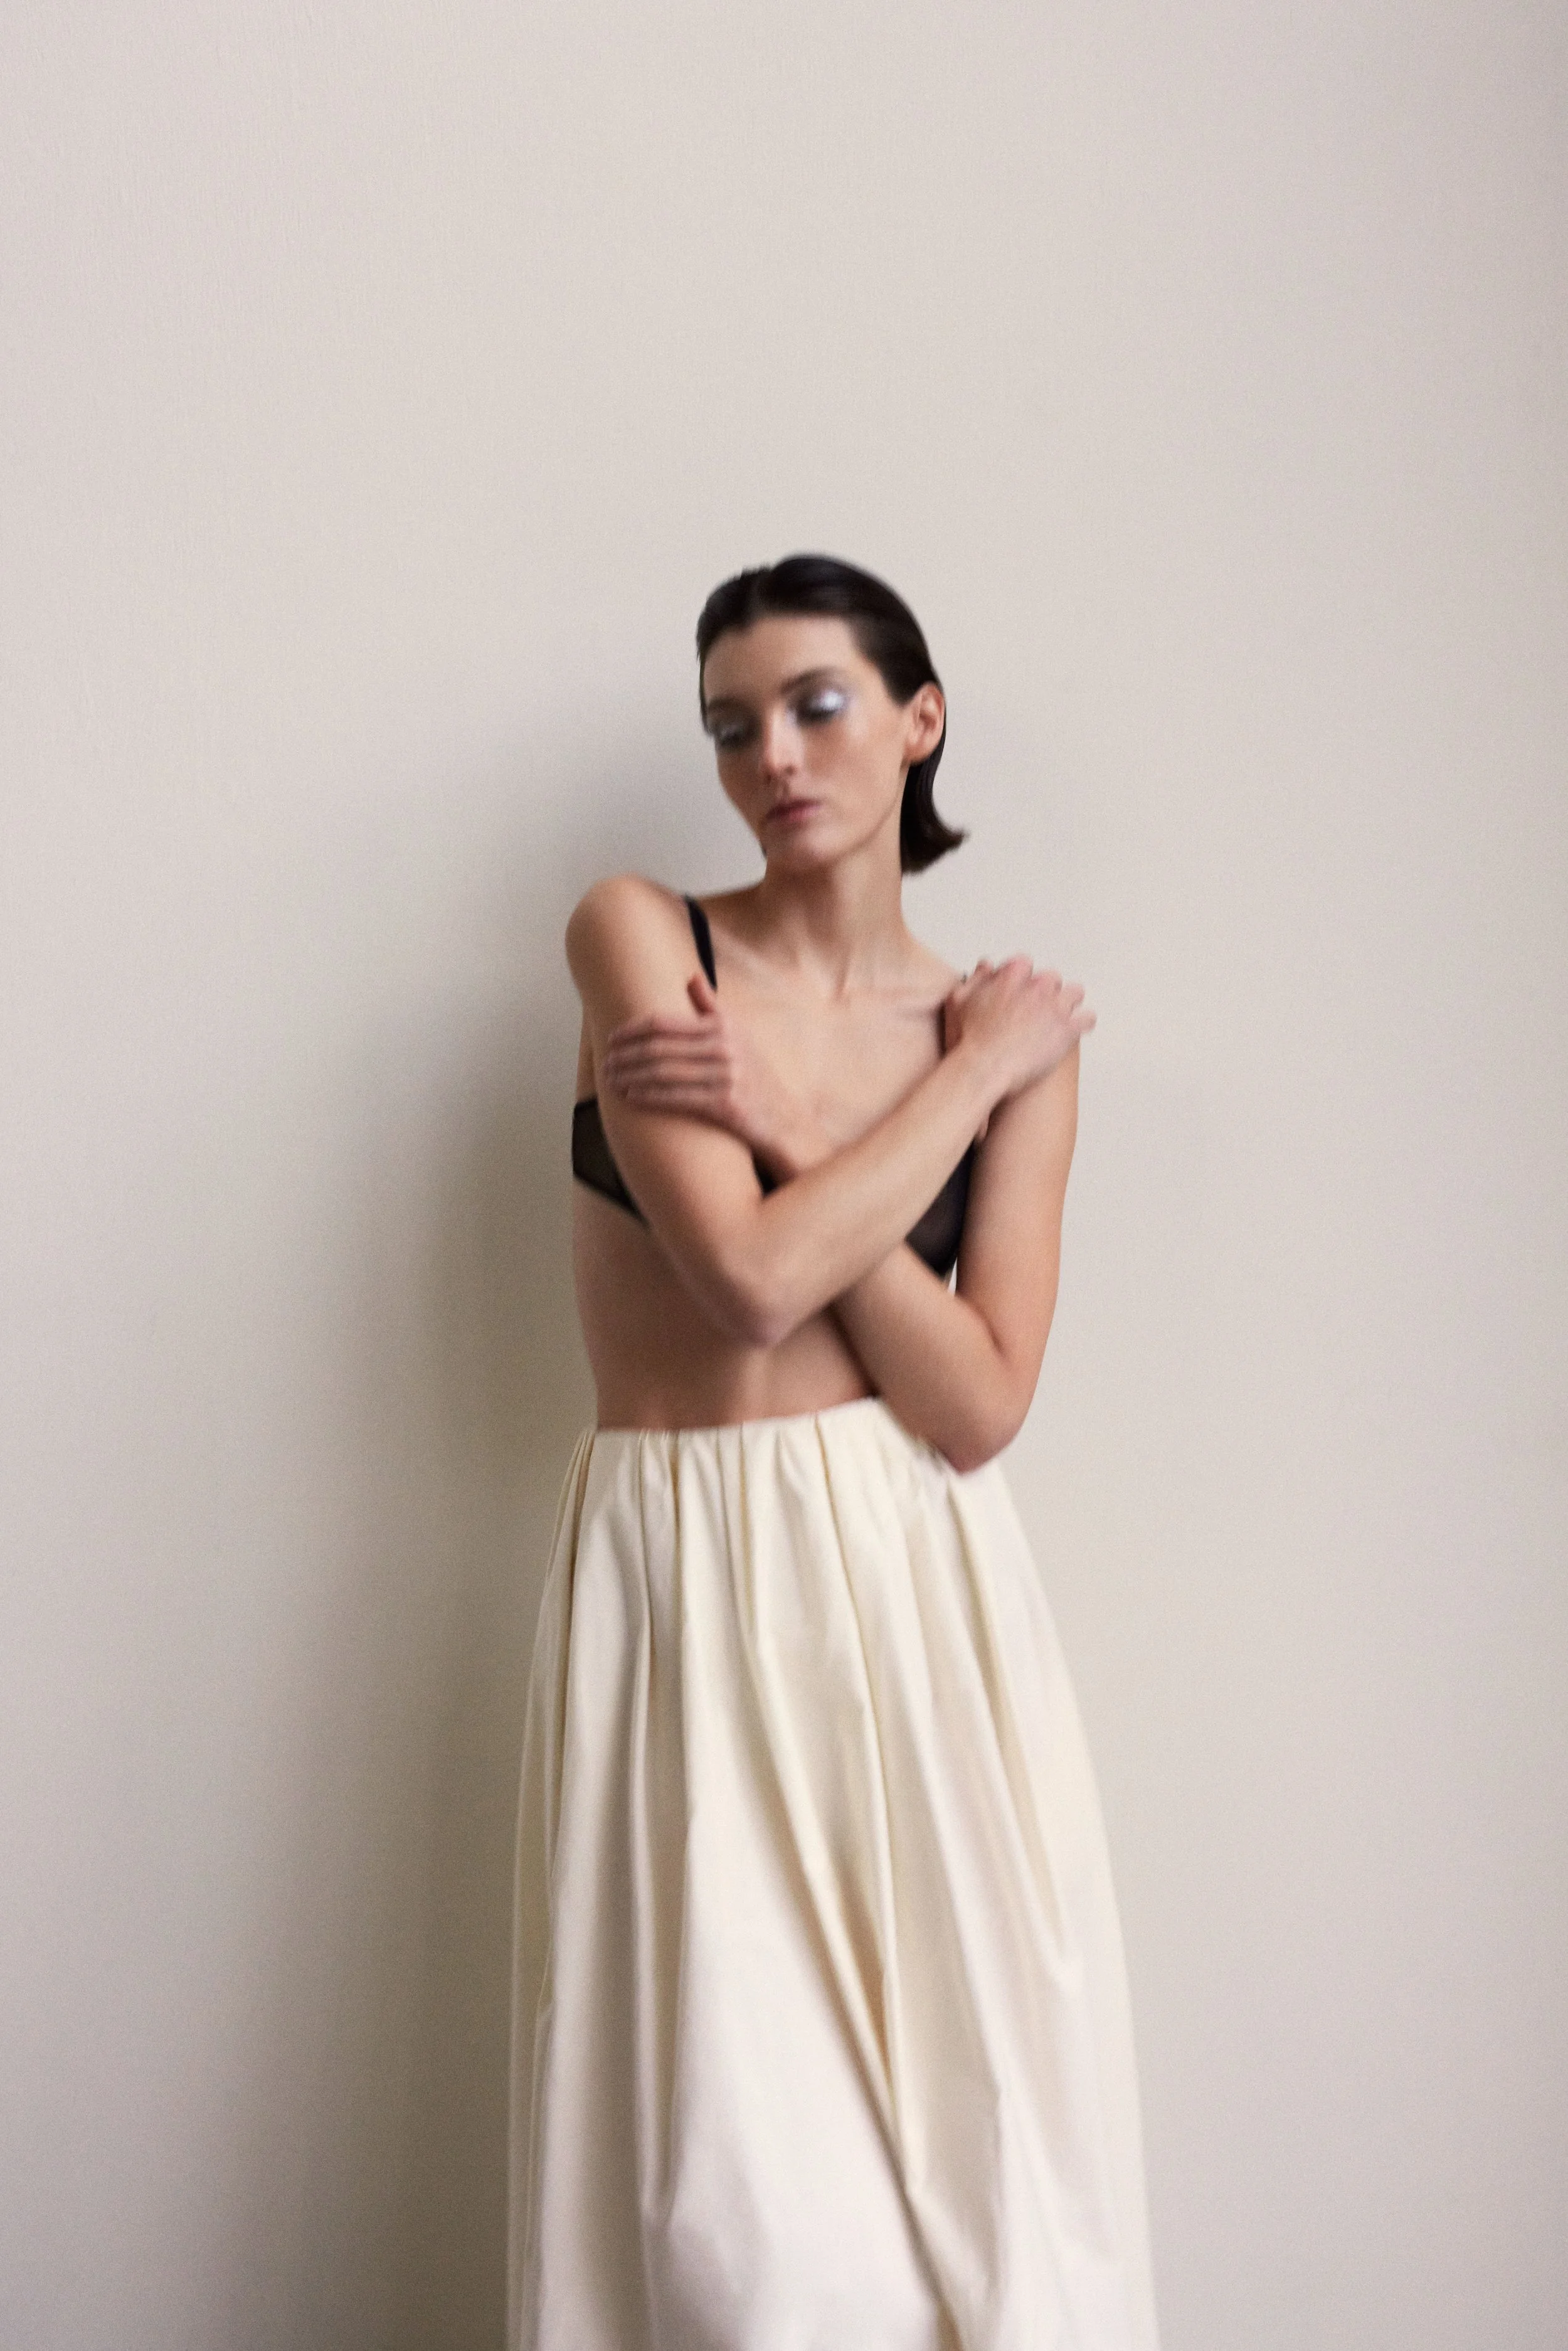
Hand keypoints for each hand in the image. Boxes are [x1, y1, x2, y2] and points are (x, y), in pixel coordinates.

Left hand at [600, 974, 823, 1174]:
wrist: (784, 1120)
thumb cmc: (755, 1075)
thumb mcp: (739, 1035)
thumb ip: (712, 1007)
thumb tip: (691, 976)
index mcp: (723, 1025)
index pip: (664, 1022)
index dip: (632, 1030)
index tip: (611, 1038)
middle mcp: (725, 1046)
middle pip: (658, 1047)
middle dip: (626, 1056)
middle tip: (606, 1064)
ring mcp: (726, 1075)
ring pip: (663, 1073)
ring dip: (631, 1077)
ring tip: (611, 1081)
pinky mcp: (725, 1104)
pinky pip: (676, 1098)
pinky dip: (649, 1097)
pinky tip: (631, 1098)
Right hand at [943, 956, 1094, 1101]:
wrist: (983, 1069)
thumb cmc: (968, 1040)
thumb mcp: (959, 1001)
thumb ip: (975, 978)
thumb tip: (986, 965)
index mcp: (1012, 976)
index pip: (1025, 964)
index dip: (1022, 979)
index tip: (1020, 991)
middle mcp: (1037, 987)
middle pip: (1051, 978)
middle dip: (1046, 991)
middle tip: (1039, 1007)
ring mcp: (1055, 1007)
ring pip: (1074, 993)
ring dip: (1069, 1002)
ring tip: (1061, 1016)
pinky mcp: (1067, 1030)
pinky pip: (1087, 1019)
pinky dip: (1083, 1023)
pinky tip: (1076, 1030)